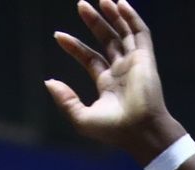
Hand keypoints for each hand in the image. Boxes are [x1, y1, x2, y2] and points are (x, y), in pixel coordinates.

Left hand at [46, 0, 185, 163]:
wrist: (141, 132)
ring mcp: (135, 64)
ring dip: (113, 15)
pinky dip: (131, 18)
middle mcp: (122, 71)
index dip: (75, 46)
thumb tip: (48, 81)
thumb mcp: (82, 118)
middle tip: (80, 5)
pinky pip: (140, 33)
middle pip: (107, 40)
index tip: (58, 35)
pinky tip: (120, 4)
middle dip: (94, 22)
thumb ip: (64, 100)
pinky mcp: (146, 59)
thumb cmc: (114, 131)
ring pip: (124, 33)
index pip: (90, 58)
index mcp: (108, 85)